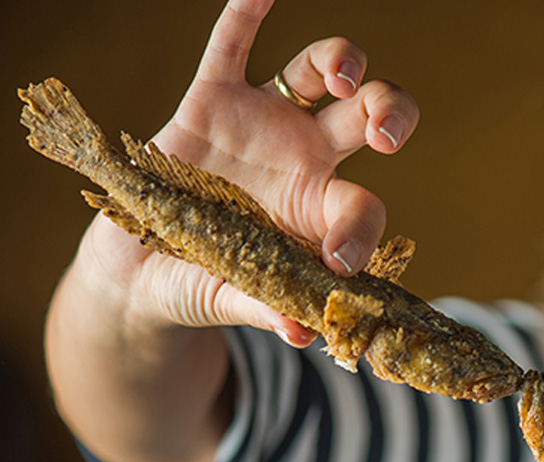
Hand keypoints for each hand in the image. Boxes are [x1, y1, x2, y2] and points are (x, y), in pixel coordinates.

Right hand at [89, 0, 418, 343]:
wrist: (139, 270)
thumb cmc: (199, 286)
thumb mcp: (227, 301)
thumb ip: (263, 308)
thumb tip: (303, 333)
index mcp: (321, 213)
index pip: (363, 208)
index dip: (361, 231)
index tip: (338, 261)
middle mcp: (306, 160)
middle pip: (369, 118)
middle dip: (390, 114)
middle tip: (387, 135)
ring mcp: (264, 124)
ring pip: (317, 72)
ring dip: (339, 61)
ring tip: (340, 75)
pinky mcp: (211, 99)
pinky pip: (230, 45)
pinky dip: (245, 14)